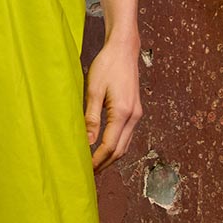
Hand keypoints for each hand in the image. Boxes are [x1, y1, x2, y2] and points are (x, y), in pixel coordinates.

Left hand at [84, 35, 141, 171]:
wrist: (124, 49)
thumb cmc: (107, 65)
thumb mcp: (93, 89)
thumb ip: (91, 117)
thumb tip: (89, 141)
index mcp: (123, 112)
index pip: (109, 146)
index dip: (97, 161)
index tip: (85, 169)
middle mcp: (134, 116)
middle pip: (120, 150)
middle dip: (104, 164)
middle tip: (88, 174)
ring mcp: (137, 114)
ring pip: (125, 145)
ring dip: (111, 157)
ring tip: (95, 166)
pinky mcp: (135, 111)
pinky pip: (127, 135)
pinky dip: (116, 146)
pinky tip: (105, 149)